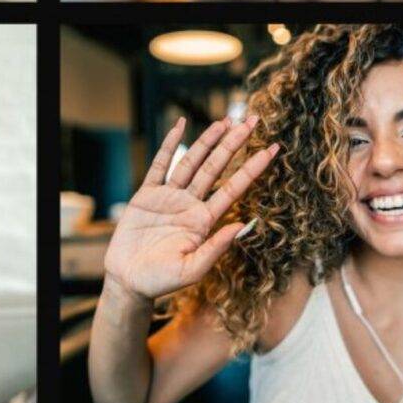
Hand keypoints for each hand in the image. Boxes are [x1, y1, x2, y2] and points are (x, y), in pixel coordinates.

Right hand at [103, 116, 278, 302]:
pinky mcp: (146, 195)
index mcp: (204, 221)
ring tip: (225, 121)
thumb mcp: (192, 270)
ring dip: (208, 141)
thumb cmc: (161, 281)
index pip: (234, 188)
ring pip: (192, 162)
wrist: (129, 282)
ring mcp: (169, 197)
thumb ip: (216, 248)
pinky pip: (160, 165)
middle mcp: (190, 205)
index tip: (273, 150)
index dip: (253, 168)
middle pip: (216, 167)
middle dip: (234, 144)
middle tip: (253, 121)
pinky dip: (170, 144)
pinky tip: (180, 126)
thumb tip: (243, 225)